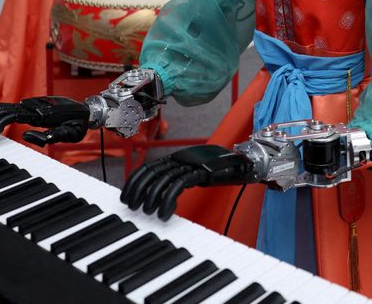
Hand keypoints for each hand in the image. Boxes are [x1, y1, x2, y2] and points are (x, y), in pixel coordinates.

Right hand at [0, 96, 90, 144]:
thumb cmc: (78, 124)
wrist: (86, 111)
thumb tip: (26, 135)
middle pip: (3, 108)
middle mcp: (33, 106)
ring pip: (4, 105)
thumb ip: (51, 136)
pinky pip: (9, 106)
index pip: (12, 115)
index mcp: (39, 113)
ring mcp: (31, 104)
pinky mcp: (31, 106)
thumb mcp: (69, 134)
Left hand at [120, 145, 254, 219]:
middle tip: (133, 207)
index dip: (134, 182)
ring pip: (163, 179)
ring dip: (152, 198)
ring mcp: (191, 164)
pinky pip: (179, 185)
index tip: (127, 197)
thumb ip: (179, 178)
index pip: (148, 168)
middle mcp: (181, 158)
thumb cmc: (220, 170)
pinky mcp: (201, 172)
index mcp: (176, 158)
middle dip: (138, 191)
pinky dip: (169, 200)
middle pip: (151, 173)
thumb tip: (161, 193)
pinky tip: (166, 213)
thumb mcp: (194, 173)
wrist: (244, 161)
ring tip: (150, 213)